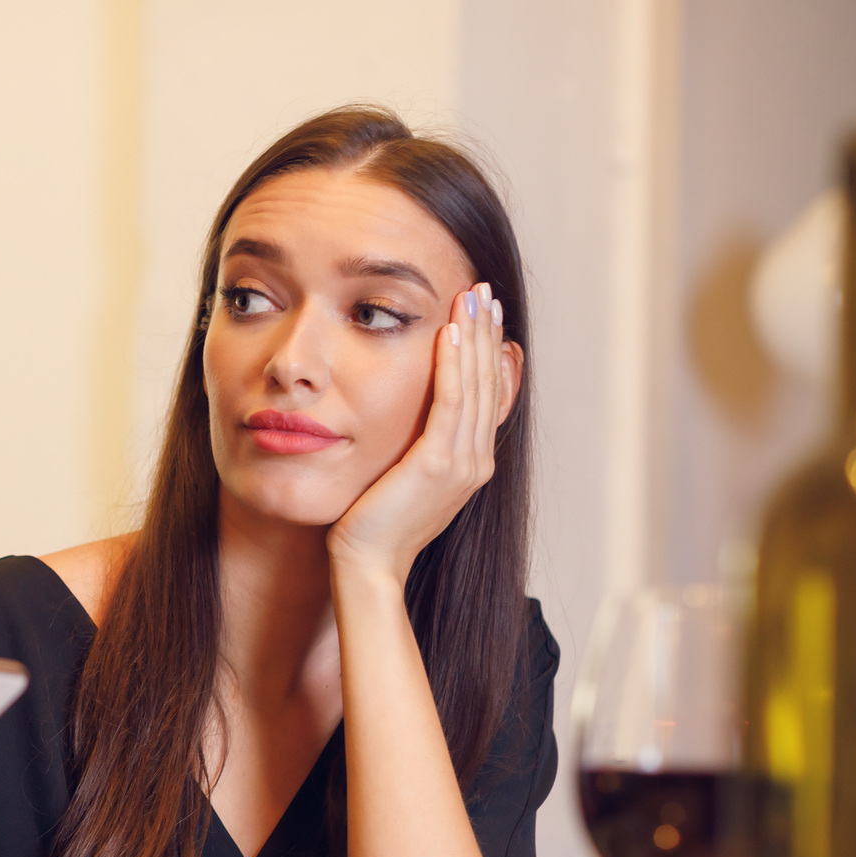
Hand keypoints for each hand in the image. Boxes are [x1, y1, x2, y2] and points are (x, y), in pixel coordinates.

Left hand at [326, 282, 521, 582]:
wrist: (367, 565)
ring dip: (475, 338)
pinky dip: (453, 365)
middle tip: (484, 291)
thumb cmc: (371, 524)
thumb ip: (417, 445)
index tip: (484, 314)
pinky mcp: (437, 465)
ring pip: (474, 386)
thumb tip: (409, 413)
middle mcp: (476, 461)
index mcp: (470, 463)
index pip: (487, 394)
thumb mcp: (402, 476)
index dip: (488, 351)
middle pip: (488, 383)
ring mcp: (462, 464)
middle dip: (487, 334)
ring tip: (473, 298)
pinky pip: (450, 403)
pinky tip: (449, 332)